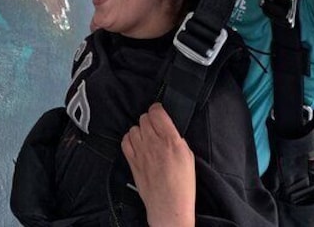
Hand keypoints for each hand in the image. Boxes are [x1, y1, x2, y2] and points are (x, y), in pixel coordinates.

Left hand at [122, 103, 194, 226]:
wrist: (169, 205)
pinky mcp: (132, 160)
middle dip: (150, 121)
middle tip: (156, 129)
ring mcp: (140, 151)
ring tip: (147, 139)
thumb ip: (177, 139)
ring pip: (134, 128)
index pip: (157, 111)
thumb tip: (168, 129)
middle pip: (144, 118)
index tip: (160, 113)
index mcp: (171, 140)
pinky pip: (125, 141)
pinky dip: (130, 140)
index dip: (158, 109)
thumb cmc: (182, 185)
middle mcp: (153, 143)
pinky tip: (137, 145)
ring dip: (140, 131)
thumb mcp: (188, 156)